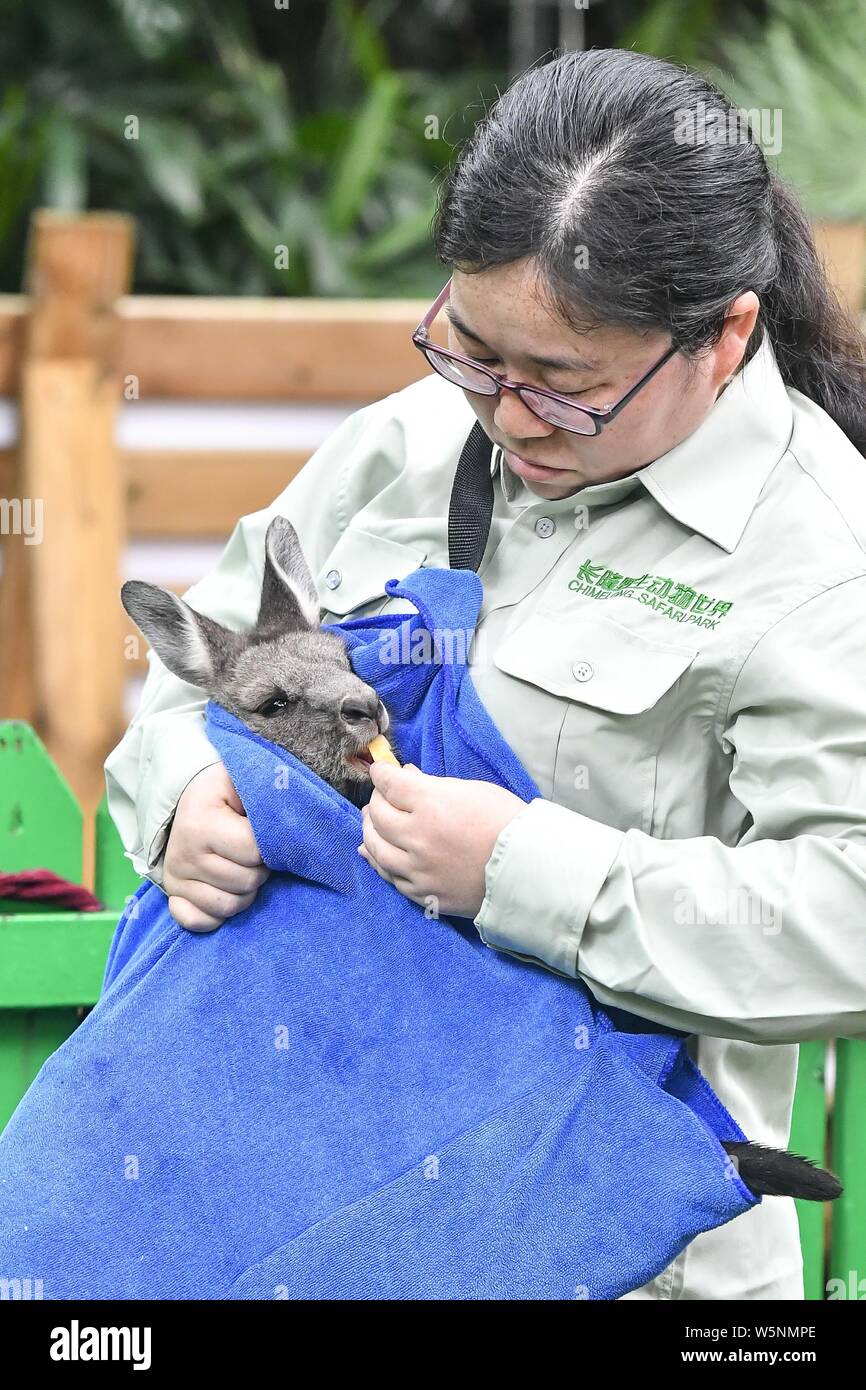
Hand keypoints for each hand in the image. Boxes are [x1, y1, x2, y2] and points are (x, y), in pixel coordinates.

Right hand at [163, 762, 270, 931]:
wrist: (188, 799)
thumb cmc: (224, 792)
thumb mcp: (241, 782)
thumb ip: (267, 795)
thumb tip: (292, 822)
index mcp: (202, 823)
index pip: (254, 852)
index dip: (270, 848)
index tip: (267, 837)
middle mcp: (184, 854)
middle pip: (245, 883)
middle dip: (260, 871)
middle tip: (256, 855)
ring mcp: (175, 877)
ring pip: (227, 906)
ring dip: (245, 894)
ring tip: (244, 871)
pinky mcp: (172, 894)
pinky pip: (197, 922)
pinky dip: (216, 916)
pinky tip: (225, 894)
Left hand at [357, 762, 526, 918]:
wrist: (530, 869)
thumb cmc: (507, 823)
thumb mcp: (473, 790)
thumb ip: (433, 785)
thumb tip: (406, 776)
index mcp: (430, 805)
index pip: (390, 784)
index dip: (381, 774)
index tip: (380, 771)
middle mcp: (418, 837)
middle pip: (378, 815)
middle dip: (375, 801)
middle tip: (378, 796)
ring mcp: (418, 869)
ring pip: (376, 848)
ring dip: (369, 831)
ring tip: (371, 821)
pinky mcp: (424, 893)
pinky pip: (390, 876)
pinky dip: (378, 862)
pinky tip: (372, 853)